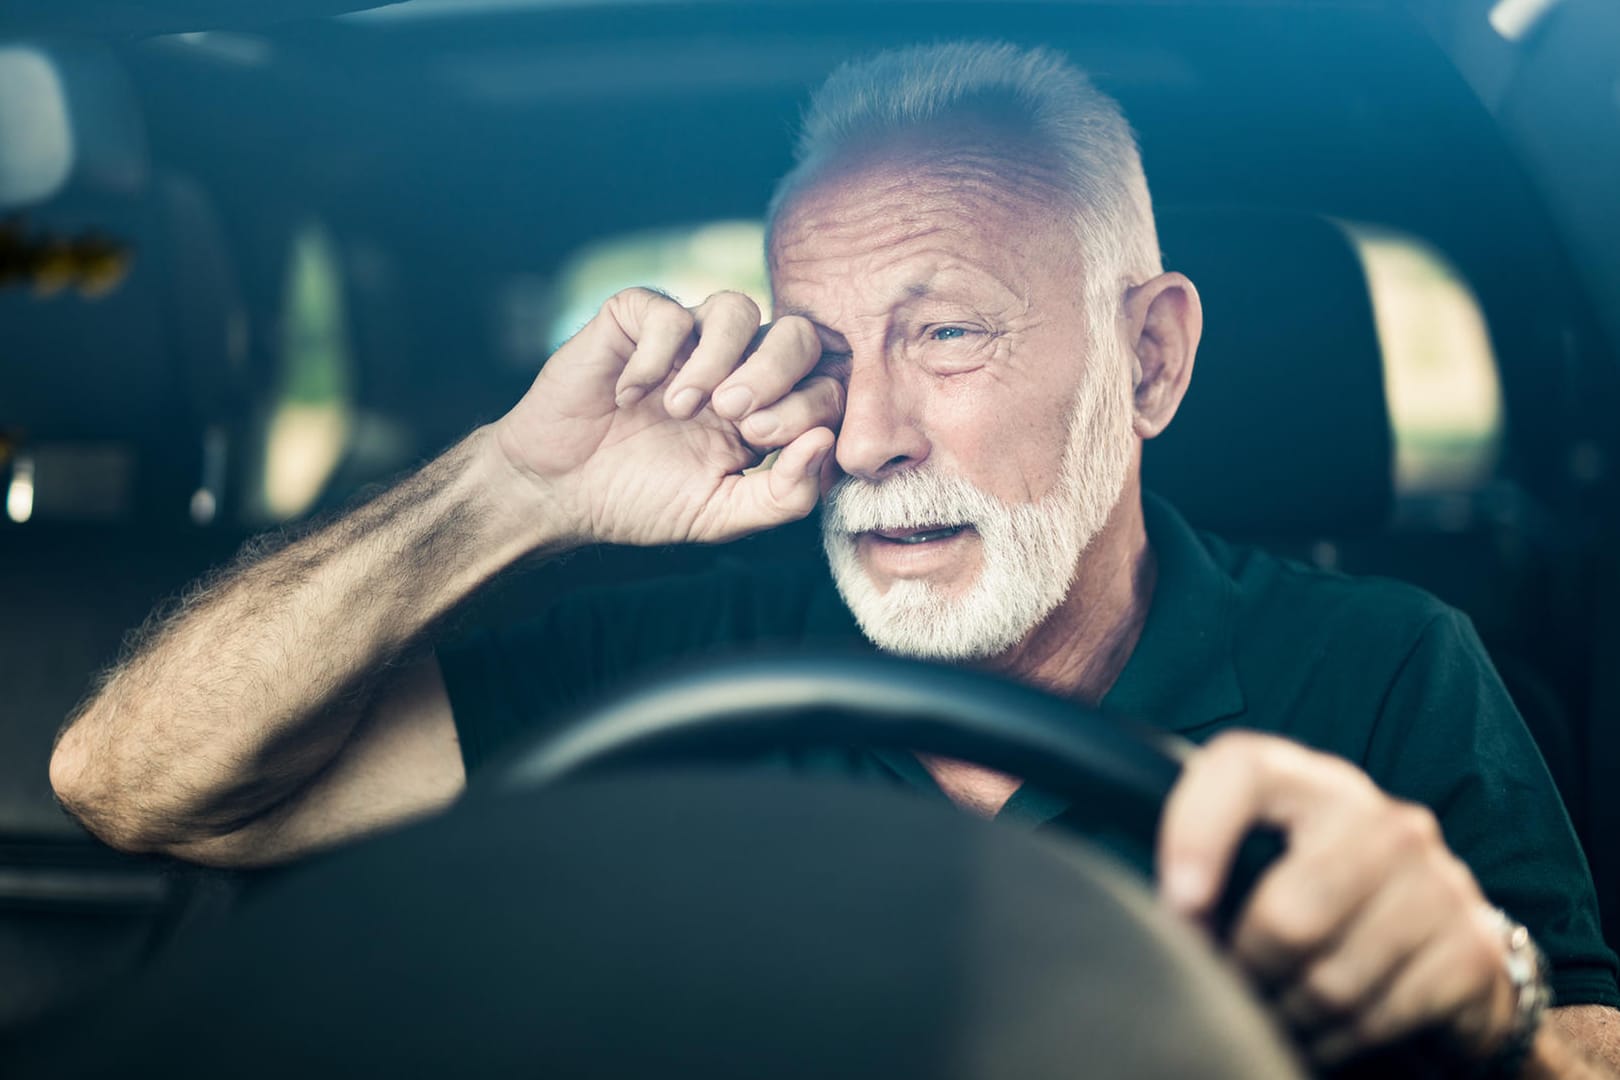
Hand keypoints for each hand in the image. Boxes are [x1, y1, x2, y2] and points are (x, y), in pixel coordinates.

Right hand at [491, 288, 841, 546]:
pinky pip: (665, 310)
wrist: (560, 492)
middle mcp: (735, 365)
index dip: (809, 404)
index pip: (824, 381)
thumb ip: (784, 494)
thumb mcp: (722, 515)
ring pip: (736, 307)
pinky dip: (655, 354)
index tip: (761, 442)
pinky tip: (629, 396)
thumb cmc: (642, 502)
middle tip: (736, 417)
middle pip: (796, 333)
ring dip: (719, 357)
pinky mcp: (634, 322)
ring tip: (683, 406)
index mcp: (767, 409)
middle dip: (777, 373)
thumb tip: (824, 443)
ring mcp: (686, 339)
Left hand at [1157, 731, 1516, 1067]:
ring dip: (1291, 1014)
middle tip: (1231, 986)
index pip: (1244, 768)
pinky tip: (1325, 1032)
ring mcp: (1437, 880)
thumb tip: (1155, 909)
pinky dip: (1339, 1040)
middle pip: (1288, 914)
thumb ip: (1215, 860)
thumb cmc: (1324, 897)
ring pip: (1331, 980)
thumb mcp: (1270, 858)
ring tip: (1276, 1012)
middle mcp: (1383, 819)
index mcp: (1315, 783)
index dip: (1197, 831)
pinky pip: (1380, 1017)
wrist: (1449, 943)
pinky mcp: (1471, 946)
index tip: (1177, 904)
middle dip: (1247, 969)